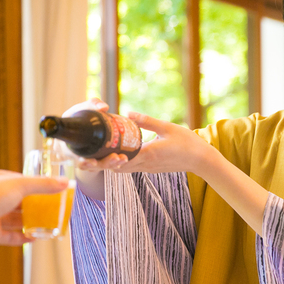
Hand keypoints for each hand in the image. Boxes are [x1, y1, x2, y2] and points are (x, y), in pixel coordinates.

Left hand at [0, 167, 68, 245]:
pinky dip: (21, 237)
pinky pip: (8, 236)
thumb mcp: (19, 185)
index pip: (15, 181)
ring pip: (12, 219)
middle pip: (15, 202)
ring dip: (29, 222)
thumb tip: (64, 182)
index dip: (32, 186)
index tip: (48, 190)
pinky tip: (34, 238)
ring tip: (46, 224)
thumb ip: (42, 185)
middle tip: (50, 209)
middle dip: (33, 206)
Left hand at [77, 112, 211, 175]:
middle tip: (82, 159)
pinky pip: (130, 168)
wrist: (200, 160)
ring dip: (108, 165)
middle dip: (100, 164)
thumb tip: (127, 113)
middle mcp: (145, 165)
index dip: (103, 158)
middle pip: (116, 168)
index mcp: (148, 154)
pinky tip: (112, 157)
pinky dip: (119, 164)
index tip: (89, 154)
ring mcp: (147, 169)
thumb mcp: (167, 127)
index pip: (120, 159)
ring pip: (122, 170)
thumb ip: (146, 121)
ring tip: (92, 159)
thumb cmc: (187, 142)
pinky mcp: (150, 169)